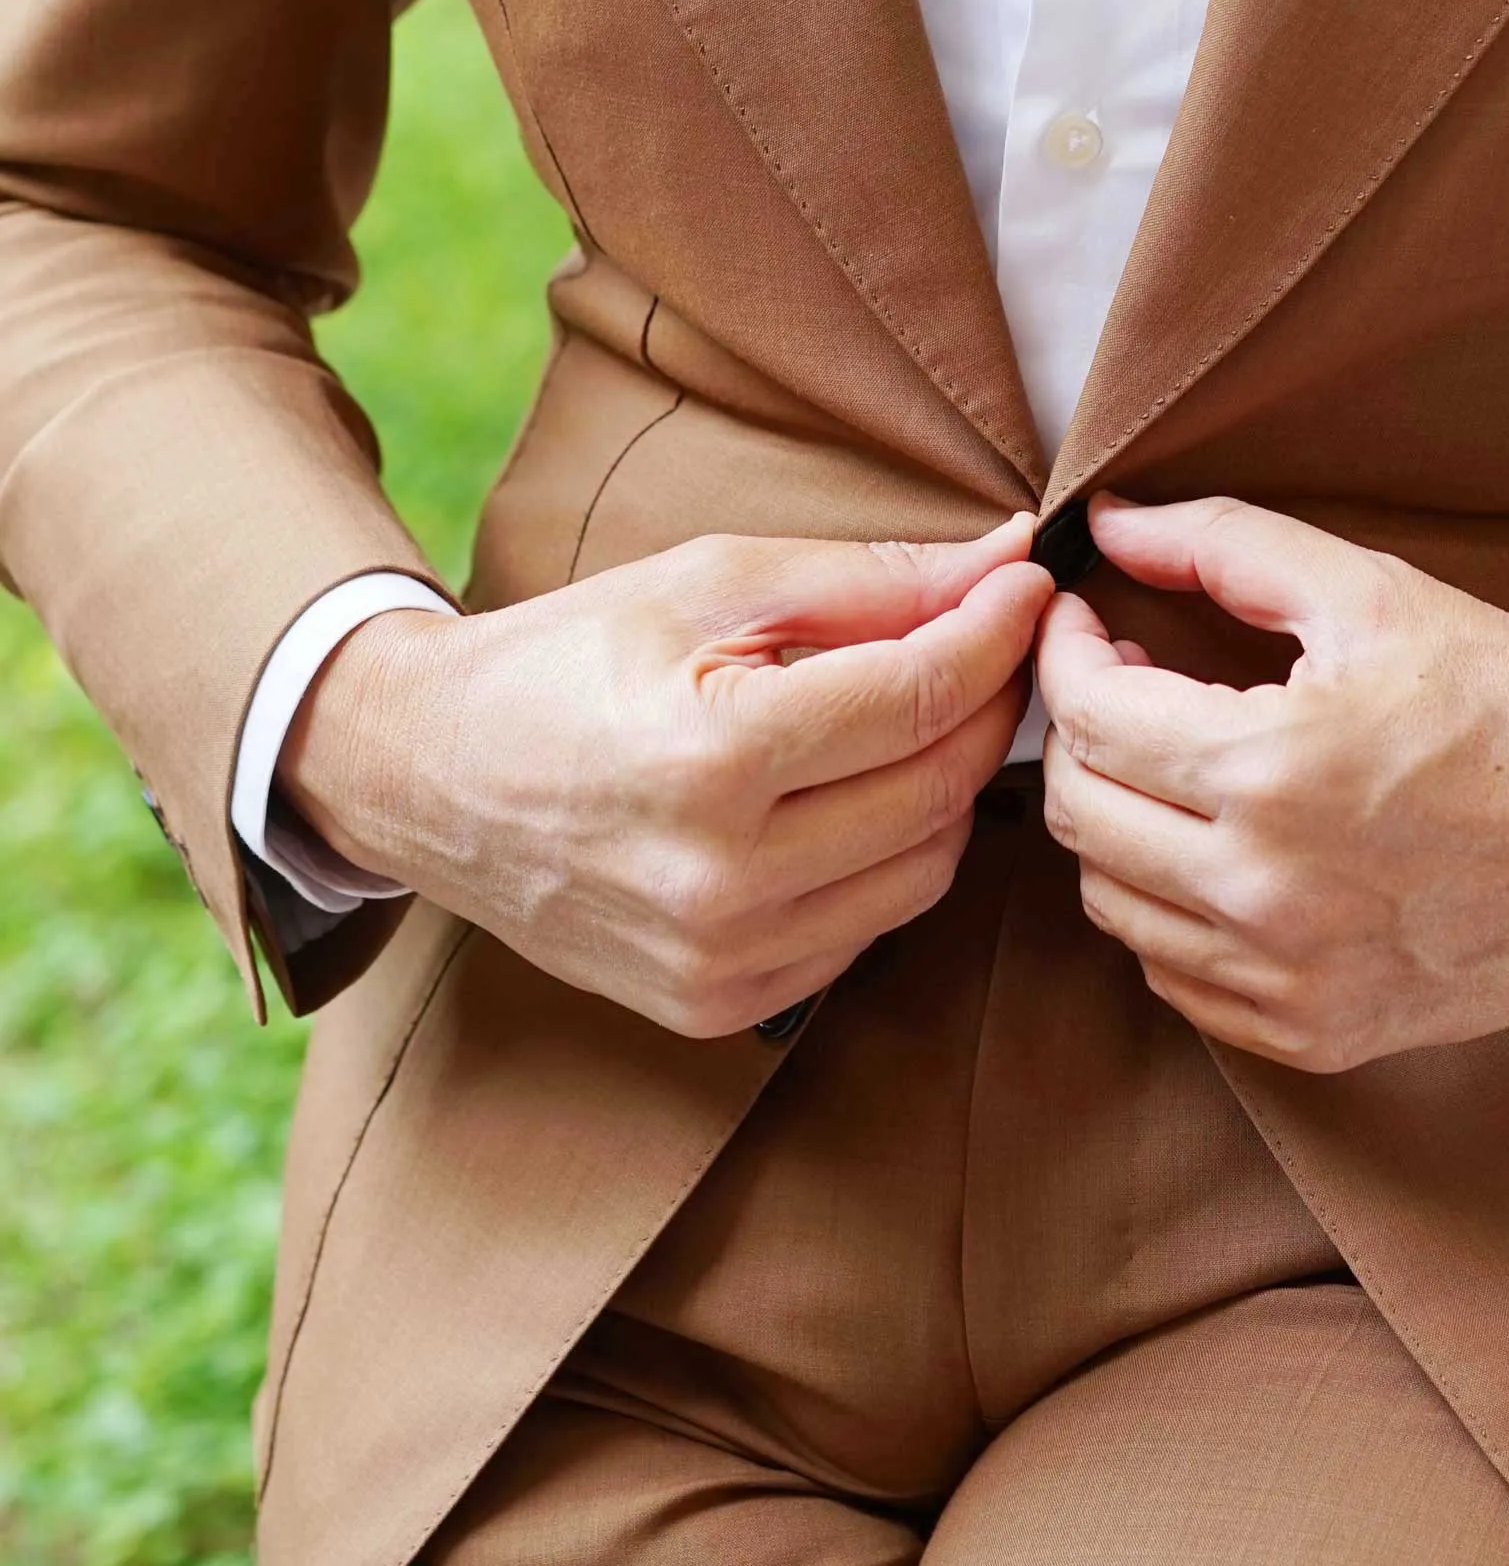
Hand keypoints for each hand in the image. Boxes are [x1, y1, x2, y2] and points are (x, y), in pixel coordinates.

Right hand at [282, 521, 1049, 1036]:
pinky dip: (887, 860)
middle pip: (939, 788)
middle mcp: (720, 878)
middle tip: (993, 642)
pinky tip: (854, 799)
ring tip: (923, 717)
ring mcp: (719, 958)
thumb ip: (867, 579)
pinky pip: (866, 933)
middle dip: (988, 704)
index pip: (921, 695)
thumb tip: (1004, 560)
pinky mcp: (716, 1005)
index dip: (997, 631)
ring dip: (948, 787)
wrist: (426, 777)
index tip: (1025, 585)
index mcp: (713, 758)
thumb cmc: (567, 659)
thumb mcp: (707, 583)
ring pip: (924, 871)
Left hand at [1036, 495, 1508, 1073]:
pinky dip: (1167, 911)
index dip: (1064, 655)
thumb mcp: (1377, 595)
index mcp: (1271, 769)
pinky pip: (1175, 977)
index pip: (1088, 716)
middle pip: (1078, 814)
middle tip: (1126, 688)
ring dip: (1116, 824)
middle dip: (1077, 735)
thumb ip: (1225, 545)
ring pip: (1111, 904)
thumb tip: (1105, 525)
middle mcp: (1263, 890)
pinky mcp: (1313, 1034)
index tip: (1086, 624)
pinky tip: (1215, 852)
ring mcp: (1285, 978)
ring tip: (1171, 767)